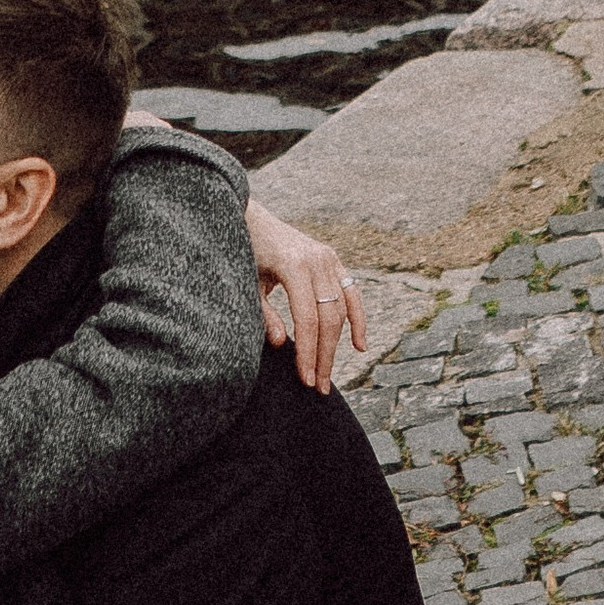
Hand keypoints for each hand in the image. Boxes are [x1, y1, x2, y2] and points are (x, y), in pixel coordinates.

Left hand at [247, 203, 365, 393]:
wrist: (250, 217)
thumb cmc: (244, 253)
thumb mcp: (247, 284)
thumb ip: (263, 314)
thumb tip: (283, 344)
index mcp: (294, 265)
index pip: (307, 318)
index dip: (308, 351)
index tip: (305, 379)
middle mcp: (317, 260)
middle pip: (328, 317)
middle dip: (324, 356)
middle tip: (318, 387)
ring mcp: (328, 258)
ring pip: (341, 308)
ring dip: (337, 345)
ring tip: (327, 376)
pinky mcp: (333, 259)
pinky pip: (351, 292)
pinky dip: (357, 319)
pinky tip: (359, 346)